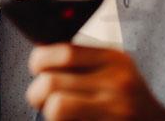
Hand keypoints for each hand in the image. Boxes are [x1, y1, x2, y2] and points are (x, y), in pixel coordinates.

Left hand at [26, 44, 164, 120]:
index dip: (39, 60)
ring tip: (54, 112)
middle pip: (52, 82)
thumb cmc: (128, 98)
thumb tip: (38, 55)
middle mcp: (118, 83)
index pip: (64, 52)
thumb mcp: (114, 68)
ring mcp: (116, 111)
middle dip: (36, 92)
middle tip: (41, 98)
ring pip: (55, 107)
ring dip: (47, 111)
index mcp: (115, 59)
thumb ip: (81, 60)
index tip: (38, 69)